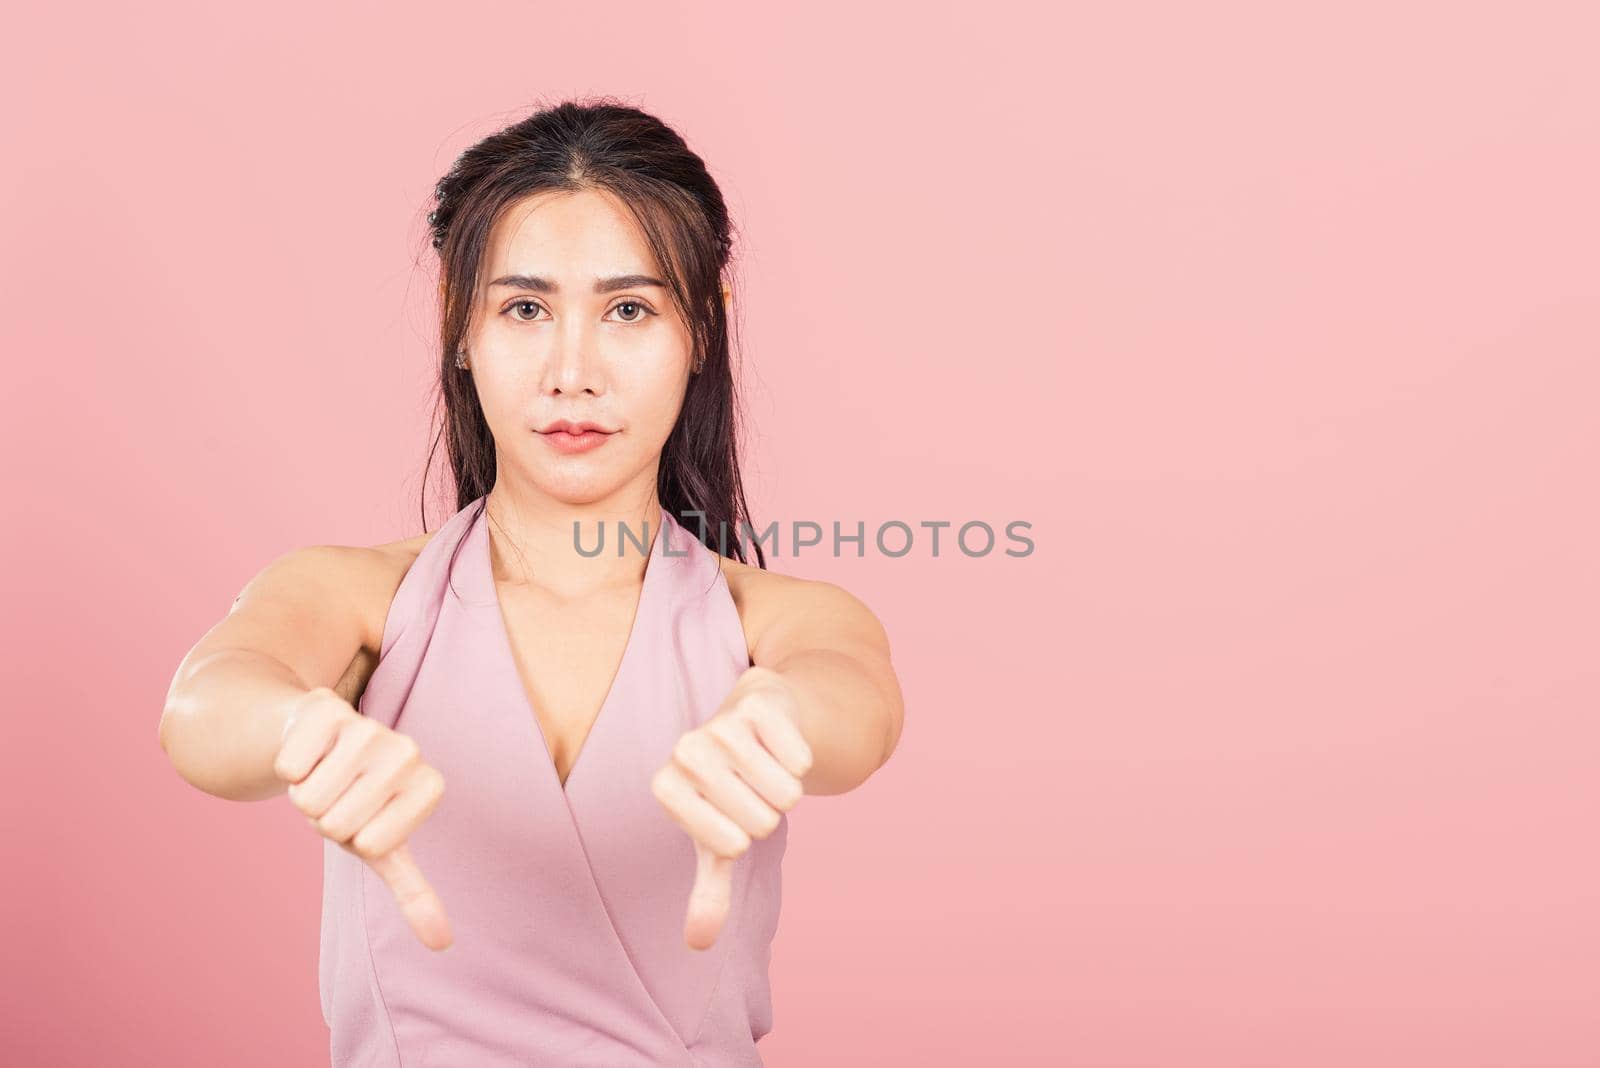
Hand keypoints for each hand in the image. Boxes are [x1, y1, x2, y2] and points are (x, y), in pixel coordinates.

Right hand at [273, 687, 452, 951]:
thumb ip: (414, 892)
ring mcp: (370, 726)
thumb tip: (443, 944)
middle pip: (337, 823)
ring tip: (323, 773)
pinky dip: (286, 765)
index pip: (372, 844)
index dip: (353, 838)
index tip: (362, 816)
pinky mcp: (327, 708)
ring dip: (304, 793)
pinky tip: (306, 749)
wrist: (314, 739)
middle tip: (337, 793)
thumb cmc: (354, 798)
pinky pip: (289, 766)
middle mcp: (408, 752)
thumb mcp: (384, 846)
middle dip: (325, 817)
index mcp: (429, 787)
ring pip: (309, 798)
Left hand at [650, 666, 812, 950]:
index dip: (743, 836)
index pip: (730, 844)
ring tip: (763, 767)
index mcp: (666, 787)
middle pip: (763, 821)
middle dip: (768, 813)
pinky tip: (777, 743)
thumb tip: (698, 943)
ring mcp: (721, 723)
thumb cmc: (728, 788)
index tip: (729, 814)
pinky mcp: (758, 704)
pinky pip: (800, 758)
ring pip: (787, 793)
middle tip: (751, 788)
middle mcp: (686, 751)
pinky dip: (800, 759)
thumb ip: (708, 892)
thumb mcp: (715, 840)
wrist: (753, 718)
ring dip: (786, 788)